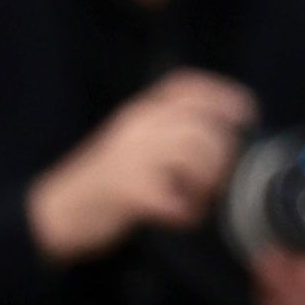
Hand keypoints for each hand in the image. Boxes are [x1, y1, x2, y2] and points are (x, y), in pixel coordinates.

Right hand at [28, 70, 254, 264]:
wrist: (58, 211)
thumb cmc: (105, 180)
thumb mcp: (134, 141)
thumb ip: (169, 129)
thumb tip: (228, 132)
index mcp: (140, 111)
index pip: (187, 86)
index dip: (223, 95)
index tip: (246, 113)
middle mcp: (137, 126)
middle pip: (203, 128)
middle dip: (222, 157)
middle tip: (216, 181)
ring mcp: (131, 157)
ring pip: (195, 157)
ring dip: (207, 185)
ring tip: (197, 200)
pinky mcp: (129, 190)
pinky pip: (176, 199)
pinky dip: (186, 213)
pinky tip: (179, 217)